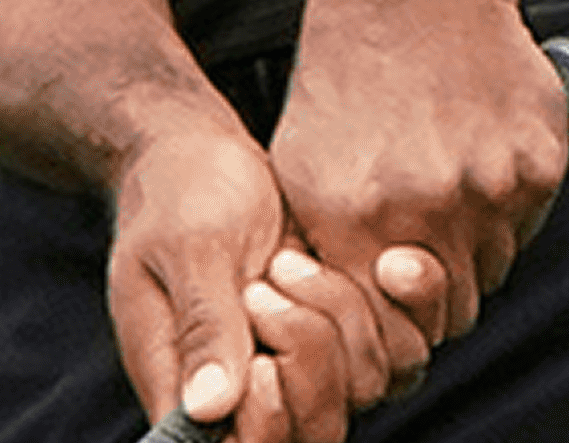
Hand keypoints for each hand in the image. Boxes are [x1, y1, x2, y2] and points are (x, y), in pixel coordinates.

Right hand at [108, 104, 409, 442]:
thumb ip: (204, 326)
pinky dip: (374, 307)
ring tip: (287, 260)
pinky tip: (330, 260)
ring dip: (337, 318)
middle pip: (312, 430)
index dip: (265, 422)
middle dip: (307, 355)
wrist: (209, 152)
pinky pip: (390, 355)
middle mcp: (244, 391)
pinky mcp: (339, 339)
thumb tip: (206, 411)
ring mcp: (298, 367)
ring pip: (359, 391)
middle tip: (264, 286)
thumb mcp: (185, 247)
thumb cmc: (178, 192)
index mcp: (182, 383)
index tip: (263, 361)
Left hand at [267, 0, 568, 357]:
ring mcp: (486, 188)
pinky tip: (474, 162)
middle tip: (419, 249)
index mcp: (349, 212)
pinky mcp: (537, 166)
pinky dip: (504, 211)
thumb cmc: (346, 72)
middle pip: (449, 313)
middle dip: (433, 295)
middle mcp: (421, 207)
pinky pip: (526, 228)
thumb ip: (323, 249)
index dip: (388, 324)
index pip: (386, 329)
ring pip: (491, 272)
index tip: (387, 301)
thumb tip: (348, 321)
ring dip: (470, 250)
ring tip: (442, 189)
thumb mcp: (298, 162)